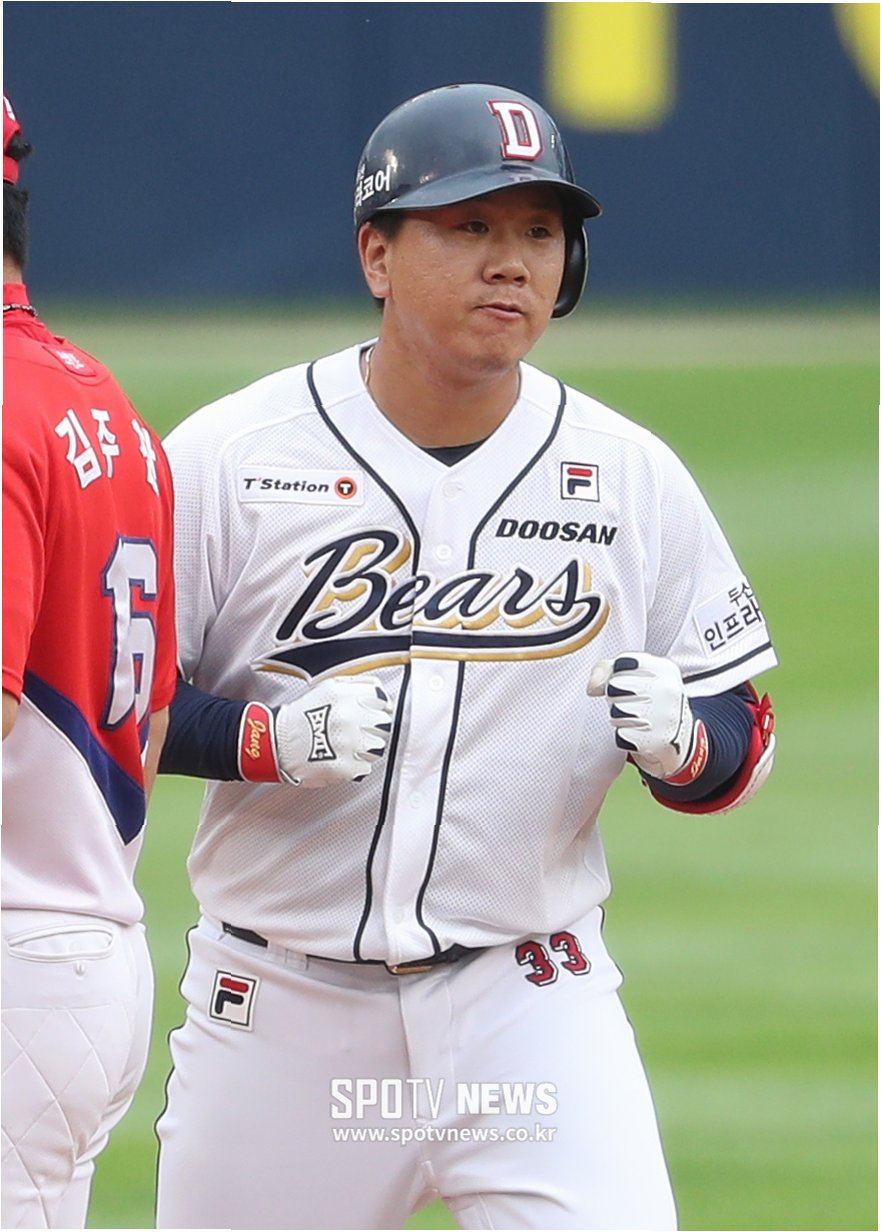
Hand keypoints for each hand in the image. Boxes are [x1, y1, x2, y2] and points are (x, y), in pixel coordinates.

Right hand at [274, 675, 393, 787]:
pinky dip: (356, 765)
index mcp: (346, 696)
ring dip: (366, 747)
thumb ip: (356, 685)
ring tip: (348, 746)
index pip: (383, 699)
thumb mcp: (328, 688)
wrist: (277, 743)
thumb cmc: (302, 717)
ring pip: (378, 747)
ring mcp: (349, 743)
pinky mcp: (346, 766)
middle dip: (373, 727)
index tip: (372, 712)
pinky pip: (365, 767)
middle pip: (383, 724)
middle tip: (358, 730)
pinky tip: (342, 757)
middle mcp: (349, 718)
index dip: (378, 707)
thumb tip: (378, 690)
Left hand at [587, 653, 706, 783]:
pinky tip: (638, 733)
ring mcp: (665, 716)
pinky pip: (621, 736)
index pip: (622, 662)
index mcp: (665, 668)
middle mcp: (668, 689)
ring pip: (616, 712)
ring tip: (633, 716)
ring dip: (617, 717)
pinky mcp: (659, 741)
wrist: (678, 734)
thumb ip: (606, 669)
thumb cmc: (649, 697)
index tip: (626, 679)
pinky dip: (624, 736)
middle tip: (629, 701)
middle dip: (614, 695)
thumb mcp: (633, 674)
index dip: (616, 673)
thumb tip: (592, 688)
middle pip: (614, 686)